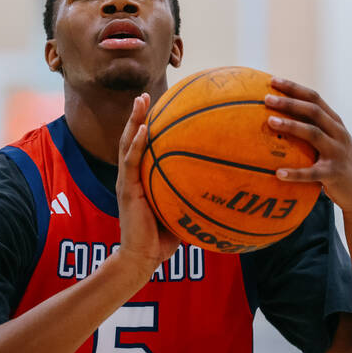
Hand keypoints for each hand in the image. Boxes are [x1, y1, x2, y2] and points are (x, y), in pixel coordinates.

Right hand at [115, 93, 179, 280]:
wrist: (143, 258)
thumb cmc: (164, 237)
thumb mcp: (181, 208)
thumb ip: (194, 192)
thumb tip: (225, 182)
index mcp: (142, 177)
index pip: (143, 146)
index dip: (147, 125)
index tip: (159, 106)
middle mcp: (131, 174)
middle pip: (132, 137)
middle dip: (137, 115)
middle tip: (145, 94)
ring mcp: (127, 180)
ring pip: (128, 143)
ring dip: (134, 120)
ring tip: (141, 100)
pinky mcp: (126, 189)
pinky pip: (131, 162)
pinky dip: (137, 144)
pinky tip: (144, 130)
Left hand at [264, 78, 351, 213]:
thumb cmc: (334, 163)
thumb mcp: (327, 142)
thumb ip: (308, 129)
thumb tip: (270, 119)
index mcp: (334, 123)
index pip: (314, 98)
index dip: (294, 88)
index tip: (272, 80)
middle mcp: (338, 133)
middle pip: (313, 111)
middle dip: (290, 102)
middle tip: (267, 99)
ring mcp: (338, 152)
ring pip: (314, 134)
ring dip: (291, 126)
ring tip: (270, 122)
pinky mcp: (334, 173)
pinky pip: (312, 172)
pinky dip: (295, 173)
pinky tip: (278, 173)